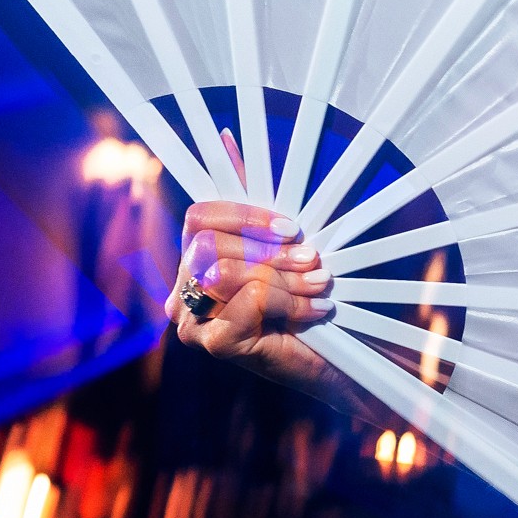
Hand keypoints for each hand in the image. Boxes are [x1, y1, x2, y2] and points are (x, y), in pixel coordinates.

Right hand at [168, 196, 338, 391]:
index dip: (245, 215)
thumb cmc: (305, 306)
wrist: (332, 363)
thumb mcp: (285, 256)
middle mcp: (184, 292)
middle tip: (311, 261)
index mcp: (195, 264)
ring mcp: (193, 322)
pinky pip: (251, 298)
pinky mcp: (214, 343)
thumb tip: (237, 154)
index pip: (199, 218)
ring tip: (316, 284)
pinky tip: (314, 309)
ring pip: (227, 272)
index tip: (291, 229)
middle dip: (270, 250)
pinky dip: (291, 300)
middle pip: (209, 244)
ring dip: (284, 277)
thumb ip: (263, 220)